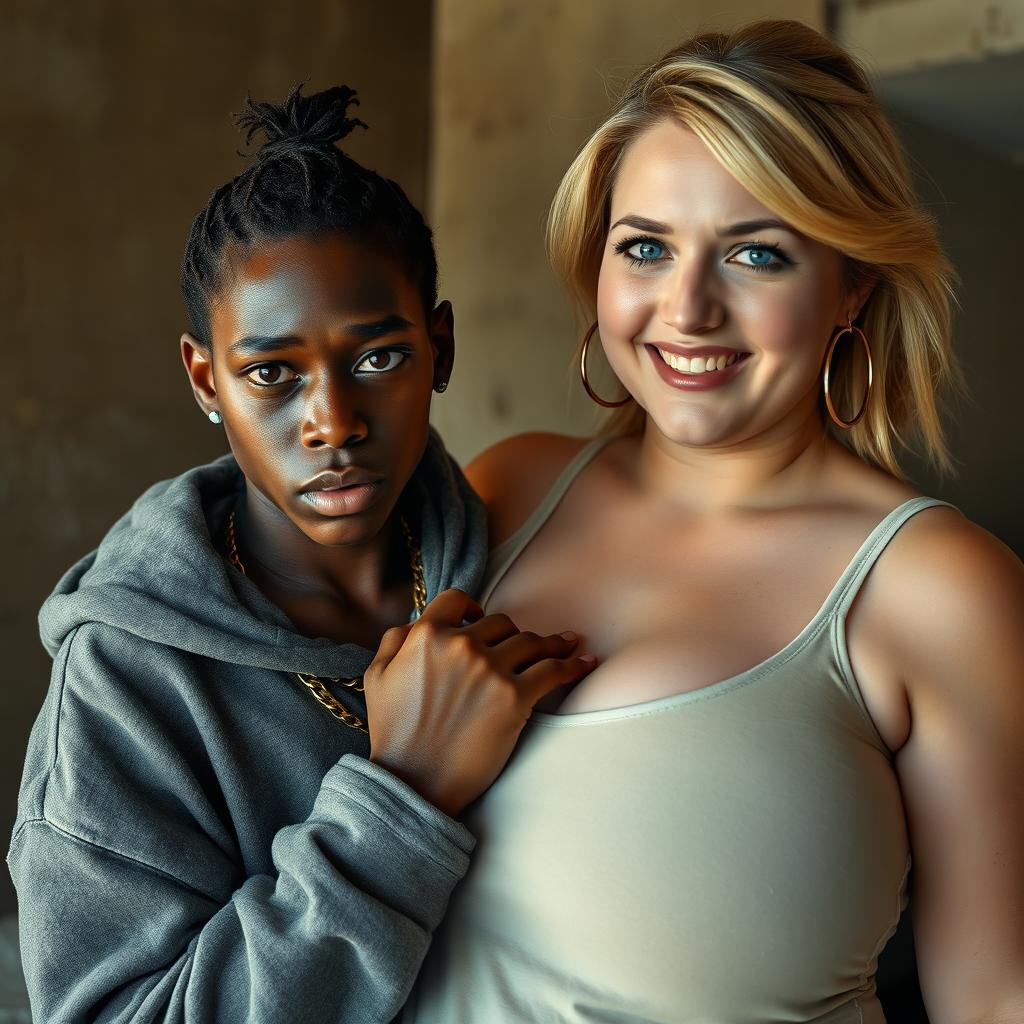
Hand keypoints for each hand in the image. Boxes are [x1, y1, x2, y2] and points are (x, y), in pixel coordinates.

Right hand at [364, 588, 595, 816]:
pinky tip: (585, 661)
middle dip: (509, 634)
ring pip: (530, 642)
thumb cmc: (394, 733)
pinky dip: (573, 664)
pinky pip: (553, 671)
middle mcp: (461, 645)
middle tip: (521, 647)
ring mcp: (491, 670)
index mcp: (426, 636)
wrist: (414, 782)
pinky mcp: (515, 698)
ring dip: (551, 642)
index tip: (481, 618)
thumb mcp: (377, 678)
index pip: (458, 600)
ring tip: (567, 643)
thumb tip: (415, 624)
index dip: (472, 608)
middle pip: (500, 623)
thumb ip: (395, 641)